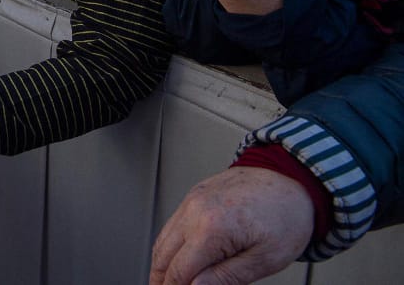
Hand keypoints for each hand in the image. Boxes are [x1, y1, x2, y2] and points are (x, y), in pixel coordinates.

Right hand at [149, 166, 313, 284]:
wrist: (292, 179)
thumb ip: (226, 278)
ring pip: (162, 239)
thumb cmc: (287, 216)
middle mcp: (195, 210)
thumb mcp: (265, 259)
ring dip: (161, 264)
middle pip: (162, 256)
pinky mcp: (193, 195)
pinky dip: (168, 245)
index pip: (179, 271)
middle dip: (161, 279)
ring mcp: (191, 200)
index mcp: (212, 228)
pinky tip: (176, 258)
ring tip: (168, 282)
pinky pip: (171, 224)